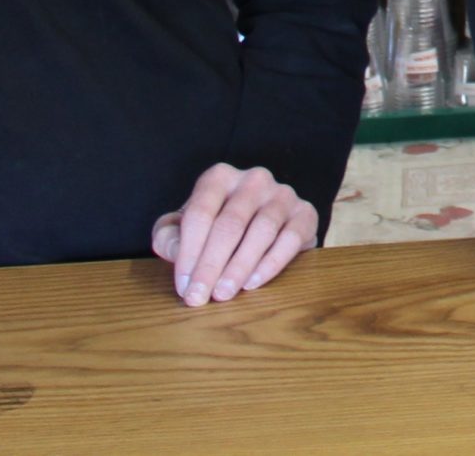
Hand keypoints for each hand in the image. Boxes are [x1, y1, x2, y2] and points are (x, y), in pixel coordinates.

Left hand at [152, 164, 319, 307]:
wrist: (264, 222)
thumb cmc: (215, 226)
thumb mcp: (184, 227)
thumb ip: (169, 237)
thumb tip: (176, 251)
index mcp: (219, 177)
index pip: (200, 212)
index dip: (190, 251)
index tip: (183, 286)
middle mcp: (253, 179)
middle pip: (229, 223)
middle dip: (211, 264)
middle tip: (200, 297)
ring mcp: (282, 194)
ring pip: (261, 230)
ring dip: (239, 266)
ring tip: (224, 294)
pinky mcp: (305, 213)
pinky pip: (290, 238)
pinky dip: (270, 263)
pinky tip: (252, 284)